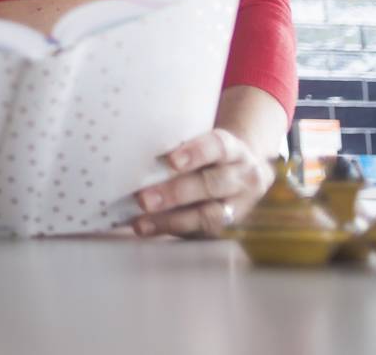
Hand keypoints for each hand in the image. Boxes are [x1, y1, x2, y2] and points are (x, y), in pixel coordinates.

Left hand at [130, 128, 272, 237]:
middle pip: (212, 185)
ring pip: (210, 216)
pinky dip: (173, 232)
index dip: (196, 153)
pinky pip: (202, 234)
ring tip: (141, 223)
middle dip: (176, 193)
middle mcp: (242, 178)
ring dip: (172, 220)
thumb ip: (178, 147)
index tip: (172, 160)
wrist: (242, 174)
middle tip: (144, 199)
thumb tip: (132, 152)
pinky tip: (149, 229)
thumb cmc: (208, 154)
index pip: (219, 147)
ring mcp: (239, 207)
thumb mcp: (203, 142)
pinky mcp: (228, 229)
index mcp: (234, 150)